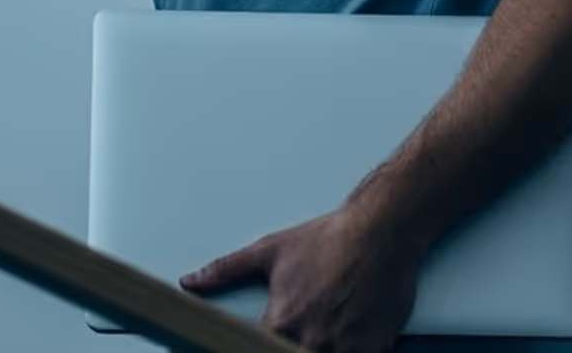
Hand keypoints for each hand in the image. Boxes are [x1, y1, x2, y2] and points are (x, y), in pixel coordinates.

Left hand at [182, 208, 426, 352]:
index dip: (250, 350)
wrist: (381, 231)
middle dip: (287, 349)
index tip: (253, 345)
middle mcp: (310, 342)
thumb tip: (190, 282)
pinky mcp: (373, 349)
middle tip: (302, 328)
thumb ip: (225, 271)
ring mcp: (343, 349)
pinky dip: (348, 352)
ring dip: (319, 350)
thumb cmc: (326, 240)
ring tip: (323, 327)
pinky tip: (346, 336)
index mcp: (280, 323)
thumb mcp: (269, 251)